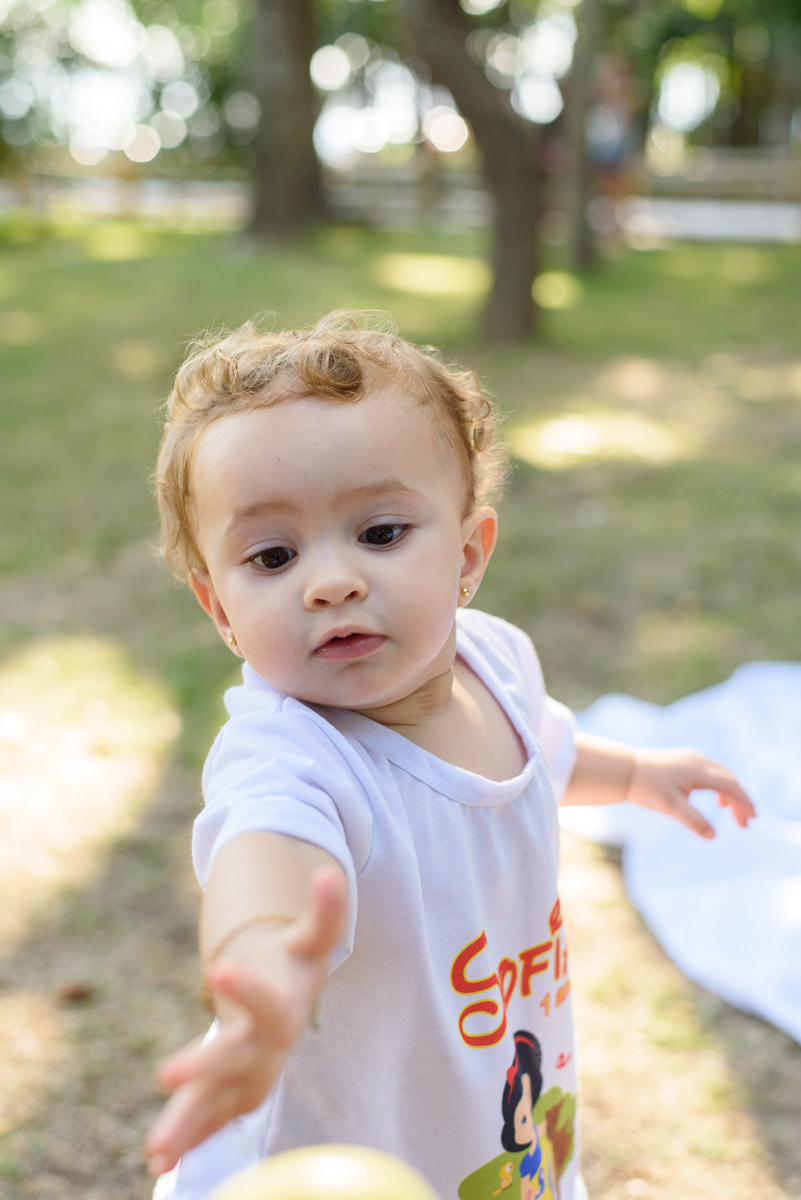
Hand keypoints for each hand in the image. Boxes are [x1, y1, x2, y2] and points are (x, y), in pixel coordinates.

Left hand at [144, 866, 346, 1177]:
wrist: (291, 1006)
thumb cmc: (293, 966)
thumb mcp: (308, 940)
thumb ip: (324, 913)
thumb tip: (331, 872)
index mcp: (283, 1005)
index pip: (268, 1000)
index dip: (247, 987)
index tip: (218, 967)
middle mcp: (269, 1045)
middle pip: (237, 1059)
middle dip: (205, 1066)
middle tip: (164, 1074)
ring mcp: (252, 1073)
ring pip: (219, 1100)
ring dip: (188, 1121)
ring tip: (154, 1148)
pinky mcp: (235, 1094)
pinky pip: (211, 1118)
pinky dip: (188, 1137)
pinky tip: (158, 1158)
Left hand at [627, 748, 754, 838]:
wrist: (624, 770)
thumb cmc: (646, 788)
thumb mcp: (669, 807)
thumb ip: (692, 820)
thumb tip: (713, 836)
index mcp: (697, 770)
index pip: (730, 784)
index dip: (744, 801)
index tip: (752, 818)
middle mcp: (698, 760)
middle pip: (729, 779)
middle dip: (739, 801)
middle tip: (744, 824)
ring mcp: (691, 758)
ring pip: (721, 775)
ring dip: (730, 795)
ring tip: (732, 816)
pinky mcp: (685, 760)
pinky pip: (710, 773)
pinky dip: (719, 788)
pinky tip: (716, 802)